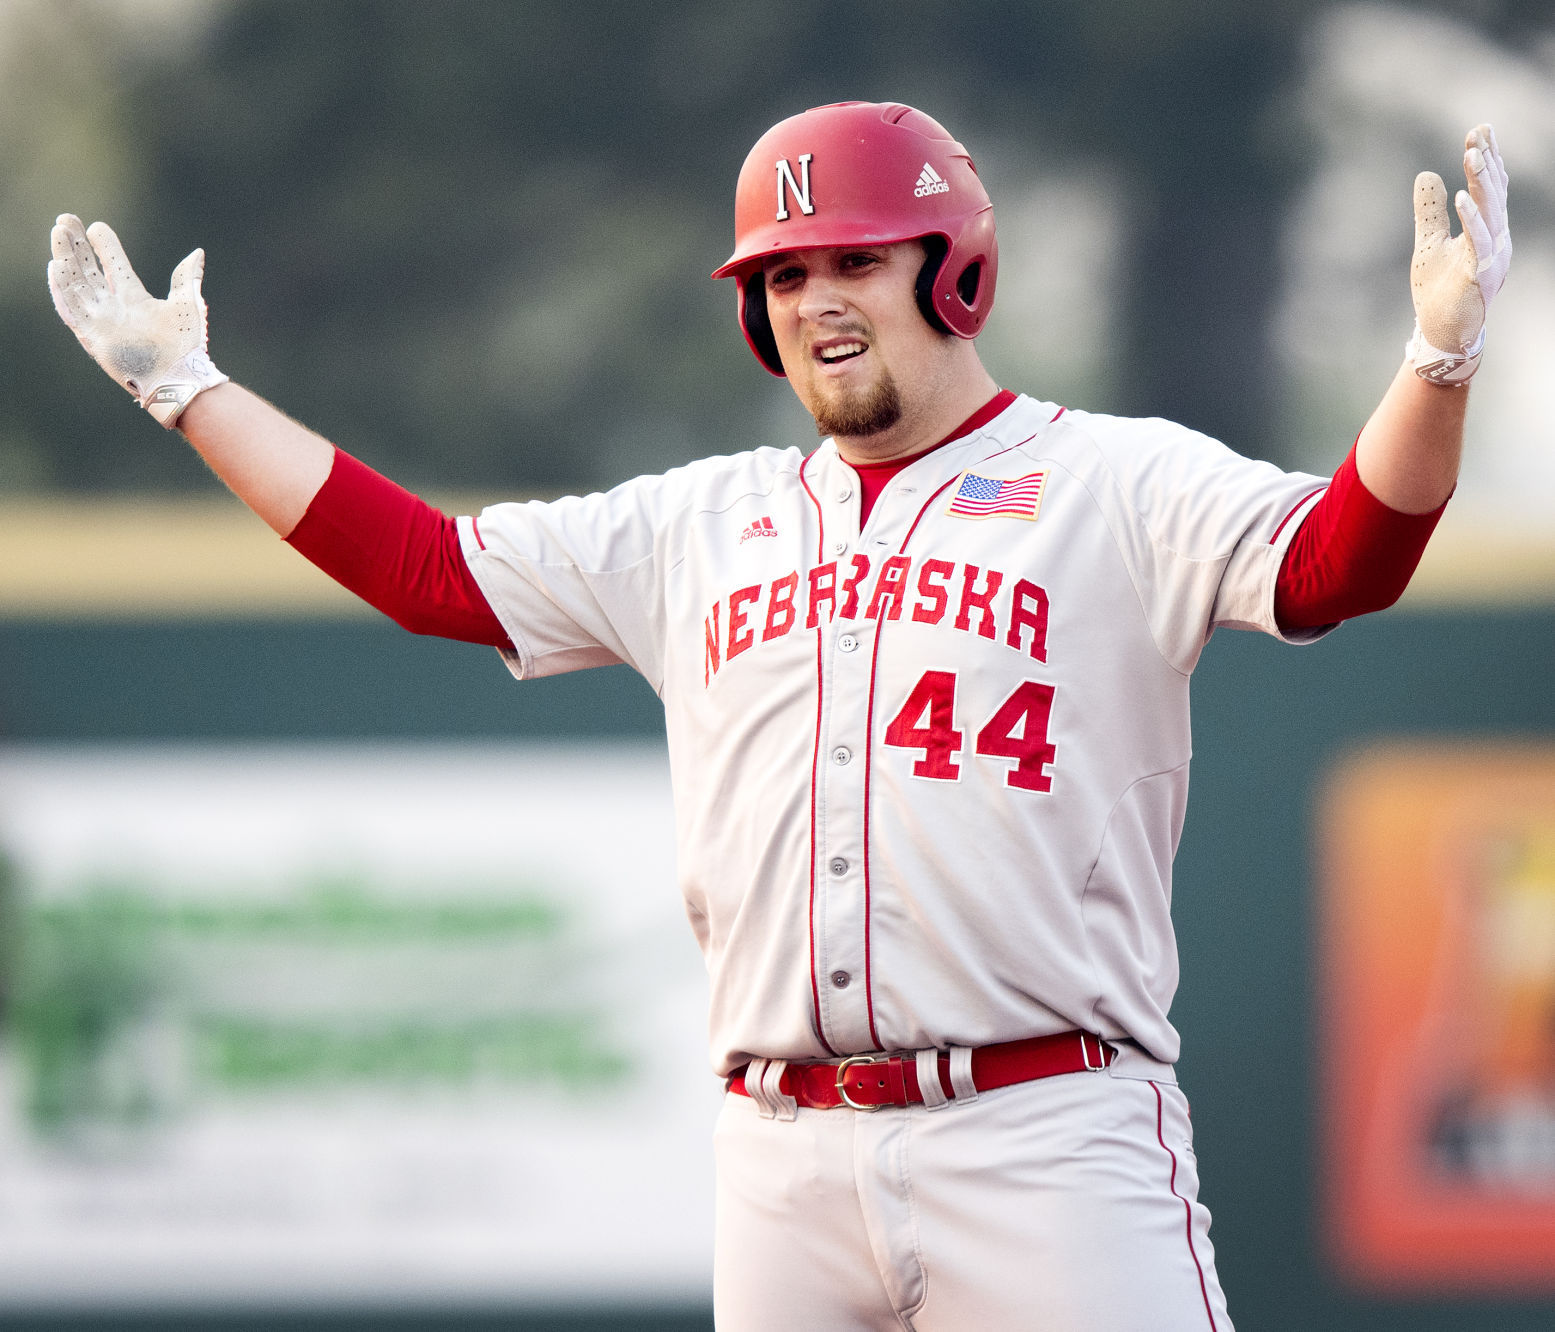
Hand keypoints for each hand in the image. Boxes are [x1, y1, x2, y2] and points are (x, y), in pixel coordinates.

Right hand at [47, 214, 228, 426]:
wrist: (178, 377)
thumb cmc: (186, 346)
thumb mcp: (188, 305)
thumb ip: (186, 278)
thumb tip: (197, 252)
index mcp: (136, 299)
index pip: (114, 266)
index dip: (105, 246)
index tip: (96, 226)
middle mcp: (115, 308)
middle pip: (89, 271)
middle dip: (77, 246)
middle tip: (65, 220)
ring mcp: (102, 321)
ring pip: (76, 284)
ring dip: (65, 259)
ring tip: (58, 233)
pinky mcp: (92, 336)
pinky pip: (71, 310)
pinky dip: (62, 289)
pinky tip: (55, 266)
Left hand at [1407, 124, 1510, 384]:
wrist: (1440, 333)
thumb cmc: (1439, 291)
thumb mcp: (1429, 243)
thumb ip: (1429, 211)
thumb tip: (1427, 174)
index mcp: (1487, 230)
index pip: (1490, 187)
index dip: (1488, 158)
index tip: (1480, 129)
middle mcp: (1496, 239)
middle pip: (1494, 193)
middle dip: (1486, 163)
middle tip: (1477, 134)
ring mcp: (1491, 257)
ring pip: (1492, 212)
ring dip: (1481, 184)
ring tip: (1472, 156)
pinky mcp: (1480, 275)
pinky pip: (1479, 242)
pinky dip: (1471, 220)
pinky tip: (1460, 198)